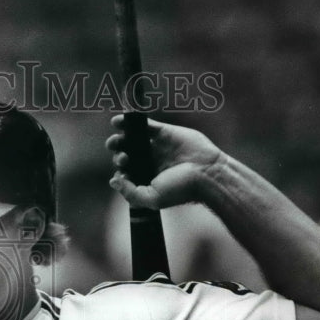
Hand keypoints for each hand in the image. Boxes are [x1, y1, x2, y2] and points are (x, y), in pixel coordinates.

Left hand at [106, 115, 224, 209]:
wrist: (206, 173)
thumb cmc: (182, 189)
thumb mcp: (152, 198)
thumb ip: (130, 192)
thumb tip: (113, 180)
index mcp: (148, 178)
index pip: (127, 173)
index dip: (120, 171)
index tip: (123, 172)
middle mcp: (151, 162)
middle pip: (127, 155)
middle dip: (119, 155)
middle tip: (123, 158)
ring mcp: (157, 147)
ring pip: (133, 140)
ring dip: (120, 140)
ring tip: (114, 143)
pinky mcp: (164, 132)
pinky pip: (144, 125)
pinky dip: (130, 122)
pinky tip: (116, 122)